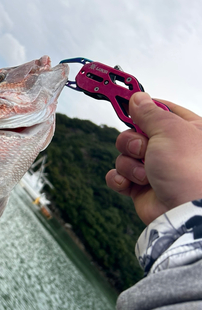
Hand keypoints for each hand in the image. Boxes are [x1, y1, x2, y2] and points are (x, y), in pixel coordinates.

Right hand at [106, 92, 201, 224]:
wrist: (185, 212)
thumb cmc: (189, 170)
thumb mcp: (170, 130)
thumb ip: (150, 112)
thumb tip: (137, 97)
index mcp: (186, 130)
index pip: (159, 110)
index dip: (141, 107)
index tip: (121, 99)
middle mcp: (170, 148)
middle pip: (134, 133)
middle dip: (132, 142)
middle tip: (142, 149)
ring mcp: (155, 168)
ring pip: (124, 155)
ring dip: (129, 164)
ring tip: (145, 175)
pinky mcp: (141, 187)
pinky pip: (119, 176)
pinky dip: (120, 179)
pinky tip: (129, 184)